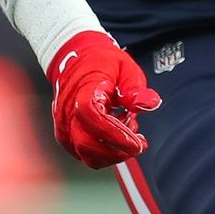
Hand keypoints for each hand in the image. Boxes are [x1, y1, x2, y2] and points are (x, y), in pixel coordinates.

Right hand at [45, 31, 160, 168]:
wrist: (76, 60)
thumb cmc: (102, 63)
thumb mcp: (125, 67)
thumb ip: (135, 87)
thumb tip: (150, 104)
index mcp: (83, 89)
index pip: (92, 116)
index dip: (115, 133)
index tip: (137, 142)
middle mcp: (68, 109)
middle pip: (86, 143)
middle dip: (116, 151)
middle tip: (139, 144)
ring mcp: (64, 123)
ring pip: (85, 154)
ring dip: (111, 154)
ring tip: (129, 136)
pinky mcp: (65, 134)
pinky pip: (83, 153)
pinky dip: (103, 152)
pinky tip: (117, 138)